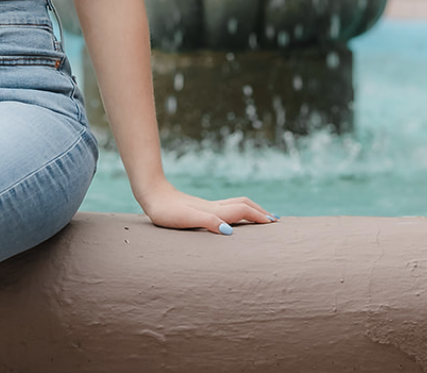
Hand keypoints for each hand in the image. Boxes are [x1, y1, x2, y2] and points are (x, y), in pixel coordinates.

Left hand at [139, 182, 276, 234]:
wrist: (151, 194)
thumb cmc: (166, 211)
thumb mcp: (185, 219)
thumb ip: (208, 222)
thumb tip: (229, 232)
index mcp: (213, 210)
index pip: (243, 210)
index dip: (259, 216)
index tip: (274, 224)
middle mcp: (214, 206)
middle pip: (243, 204)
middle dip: (260, 211)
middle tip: (275, 221)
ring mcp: (207, 205)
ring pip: (236, 203)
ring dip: (252, 209)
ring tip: (262, 217)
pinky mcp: (200, 206)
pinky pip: (227, 206)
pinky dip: (239, 210)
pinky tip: (234, 216)